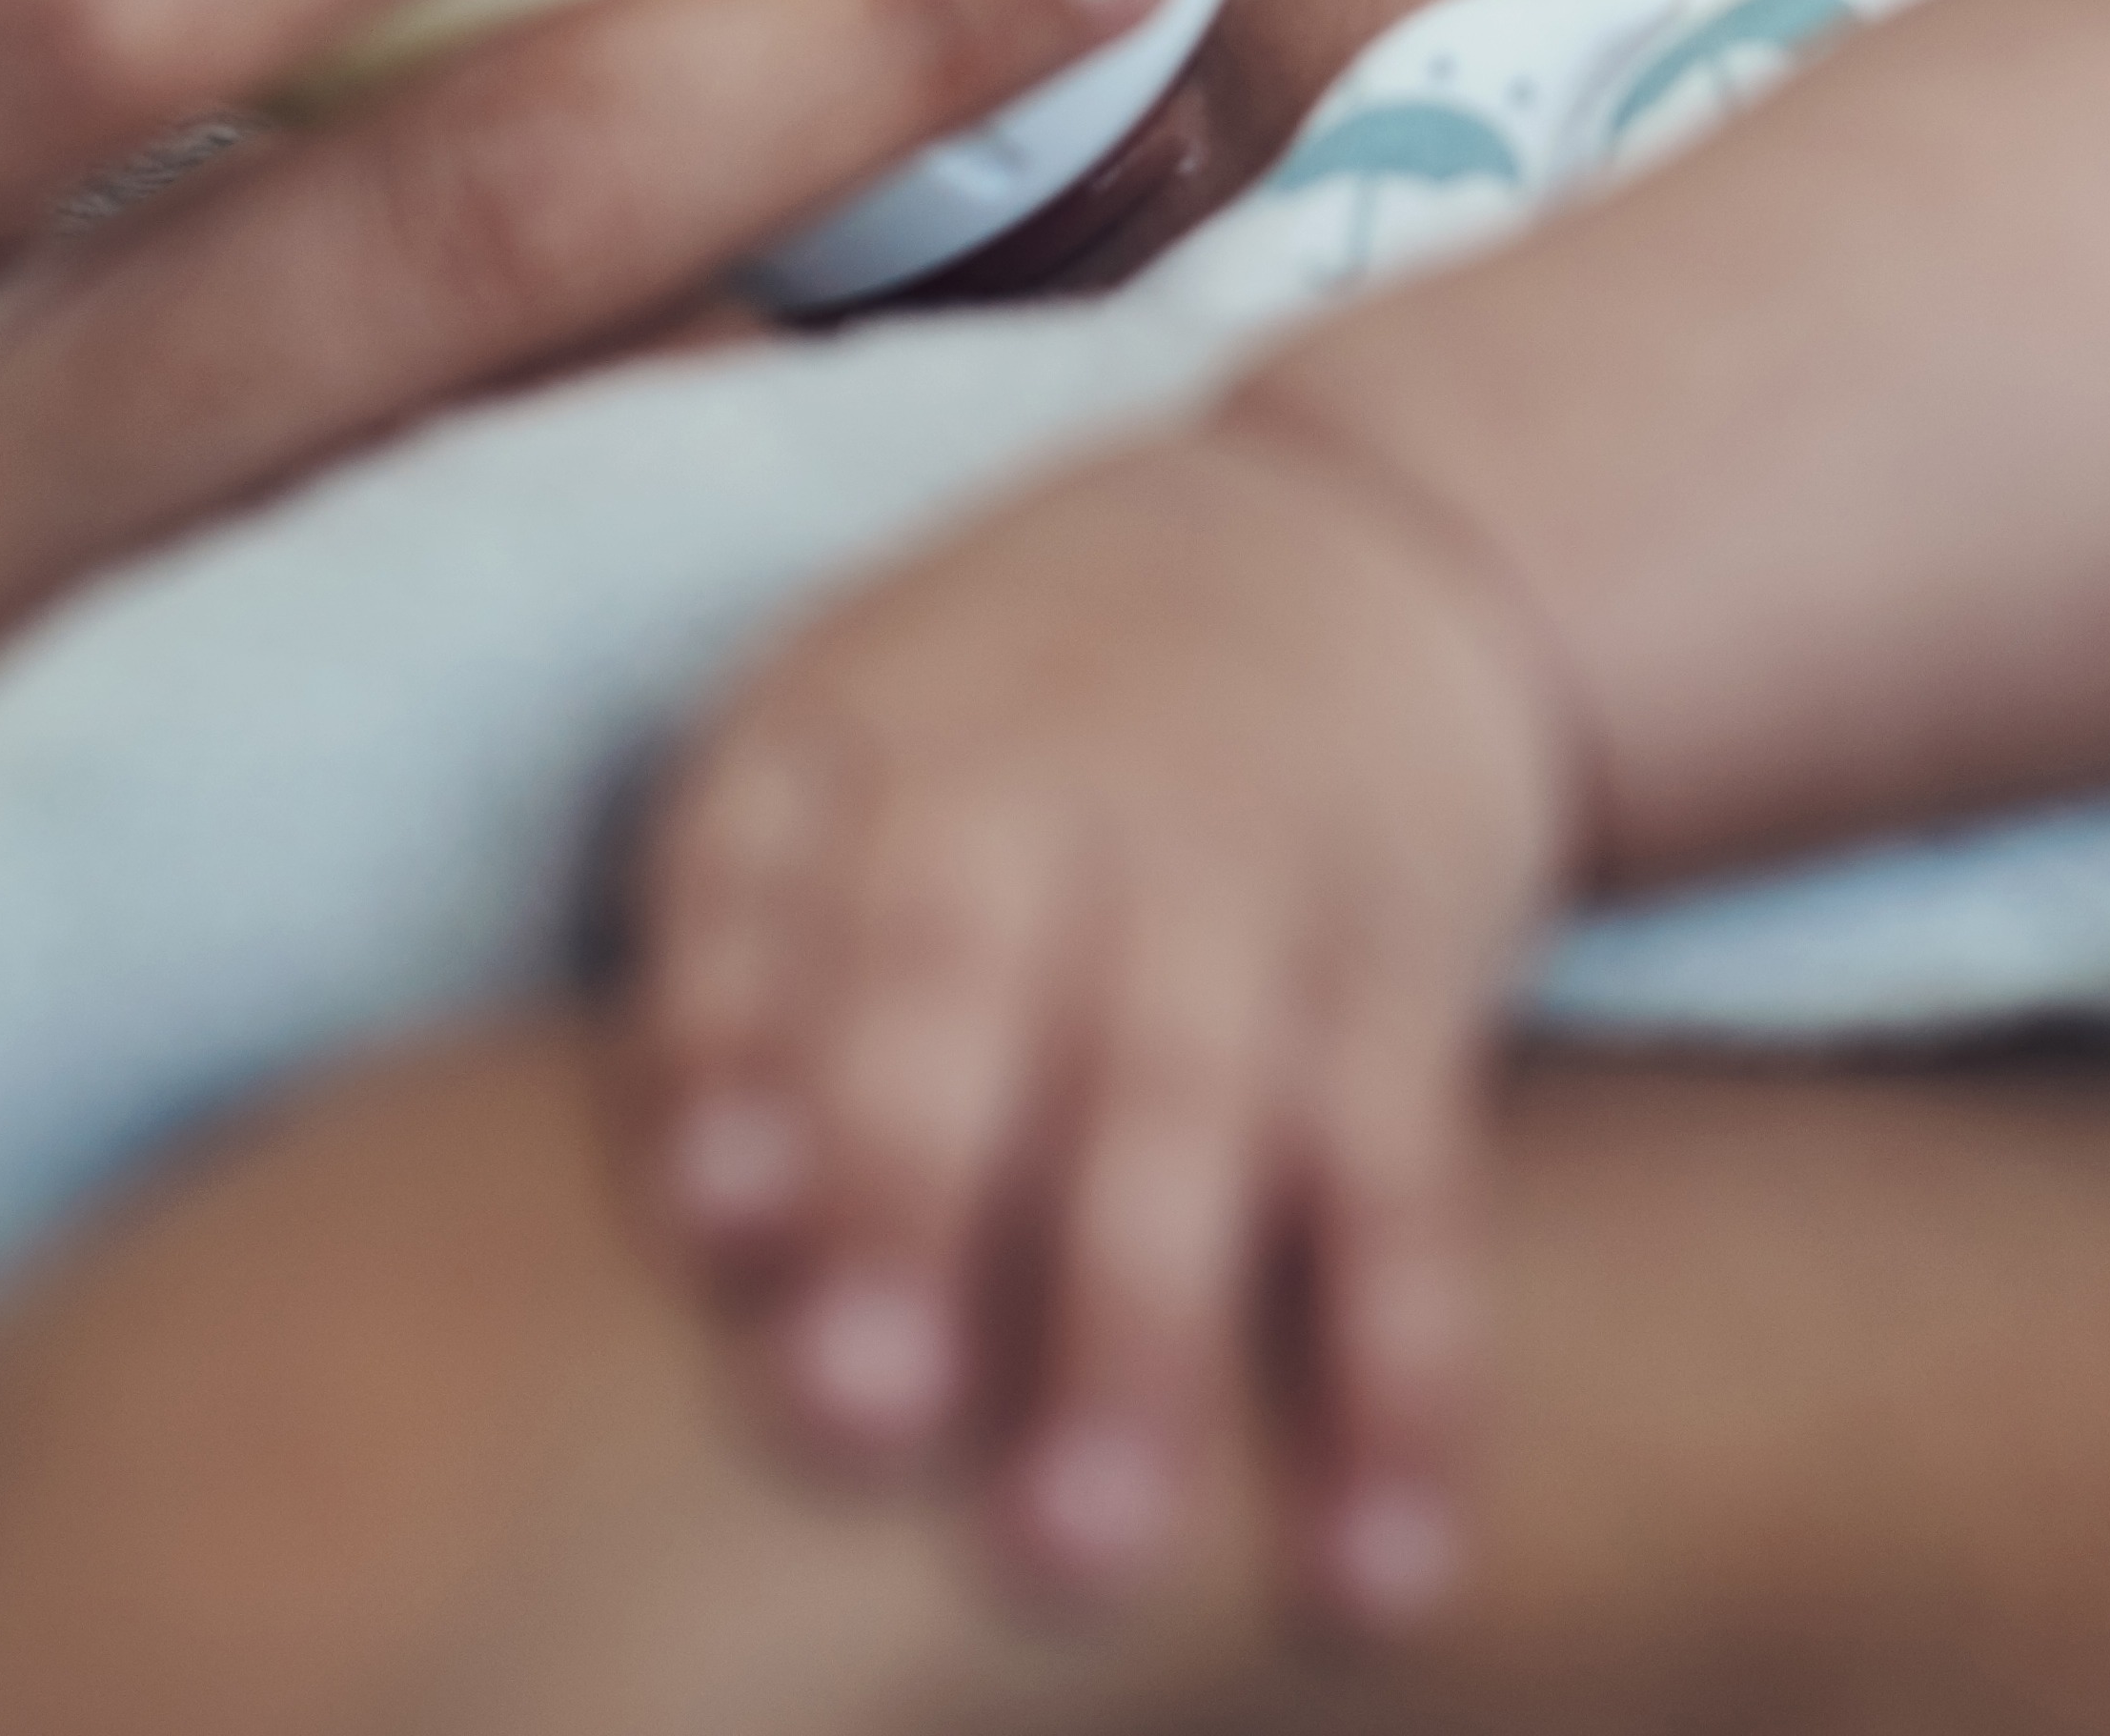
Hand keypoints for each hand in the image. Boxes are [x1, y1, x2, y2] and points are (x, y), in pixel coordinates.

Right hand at [0, 0, 1174, 859]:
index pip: (68, 20)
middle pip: (413, 283)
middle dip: (790, 83)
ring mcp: (11, 674)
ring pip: (511, 471)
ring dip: (836, 288)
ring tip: (1128, 102)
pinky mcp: (106, 751)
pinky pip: (472, 582)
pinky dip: (712, 441)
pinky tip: (932, 308)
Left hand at [634, 412, 1576, 1633]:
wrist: (1357, 536)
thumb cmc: (1015, 707)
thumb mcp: (843, 729)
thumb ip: (737, 952)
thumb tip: (698, 1227)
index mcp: (872, 732)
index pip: (764, 876)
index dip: (733, 1042)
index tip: (712, 1218)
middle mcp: (1051, 790)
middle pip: (966, 984)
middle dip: (915, 1193)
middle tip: (858, 1417)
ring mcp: (1245, 882)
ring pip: (1193, 1103)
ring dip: (1140, 1327)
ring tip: (1080, 1548)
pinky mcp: (1406, 979)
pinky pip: (1410, 1184)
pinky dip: (1406, 1379)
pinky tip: (1383, 1573)